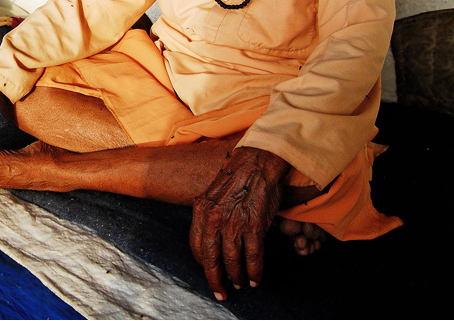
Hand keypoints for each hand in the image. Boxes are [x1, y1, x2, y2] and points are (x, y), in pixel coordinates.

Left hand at [189, 147, 290, 300]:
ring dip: (236, 277)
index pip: (196, 246)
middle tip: (221, 293)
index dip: (202, 263)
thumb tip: (213, 240)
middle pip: (211, 258)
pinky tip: (255, 279)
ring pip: (233, 260)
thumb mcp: (214, 196)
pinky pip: (253, 256)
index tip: (208, 272)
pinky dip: (254, 271)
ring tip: (240, 285)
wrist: (257, 162)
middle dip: (215, 279)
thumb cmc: (237, 178)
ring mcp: (234, 222)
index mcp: (201, 210)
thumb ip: (210, 216)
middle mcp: (214, 218)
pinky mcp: (254, 225)